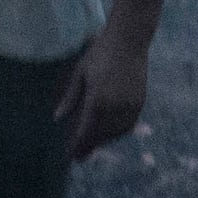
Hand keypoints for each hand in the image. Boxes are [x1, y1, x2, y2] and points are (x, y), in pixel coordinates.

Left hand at [56, 37, 149, 158]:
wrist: (129, 41)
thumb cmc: (100, 53)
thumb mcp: (80, 73)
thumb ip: (70, 98)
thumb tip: (57, 118)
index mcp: (97, 99)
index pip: (86, 130)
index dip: (78, 145)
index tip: (71, 156)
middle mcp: (115, 107)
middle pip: (101, 135)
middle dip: (90, 146)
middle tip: (80, 155)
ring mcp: (130, 106)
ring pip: (116, 132)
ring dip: (104, 140)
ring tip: (93, 144)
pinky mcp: (139, 102)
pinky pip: (128, 124)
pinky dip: (118, 132)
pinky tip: (110, 132)